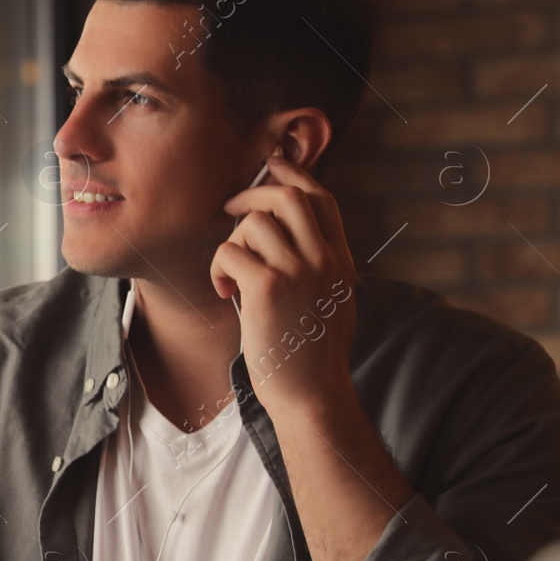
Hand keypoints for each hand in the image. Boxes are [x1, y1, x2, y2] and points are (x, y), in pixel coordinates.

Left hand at [211, 152, 357, 417]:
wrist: (312, 395)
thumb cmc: (311, 354)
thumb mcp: (329, 301)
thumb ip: (317, 266)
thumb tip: (284, 236)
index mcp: (340, 260)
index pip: (321, 198)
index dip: (294, 175)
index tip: (271, 165)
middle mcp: (324, 259)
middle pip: (287, 197)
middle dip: (251, 196)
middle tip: (228, 211)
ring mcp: (299, 271)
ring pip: (253, 223)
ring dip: (231, 243)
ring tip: (230, 276)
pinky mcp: (269, 288)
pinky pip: (229, 251)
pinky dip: (218, 268)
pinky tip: (226, 293)